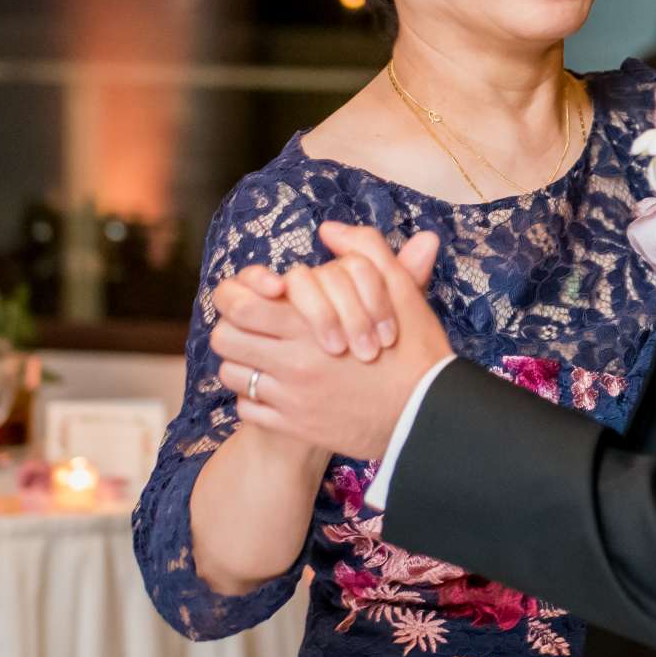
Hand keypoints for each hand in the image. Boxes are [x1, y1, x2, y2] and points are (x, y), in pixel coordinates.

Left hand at [209, 226, 450, 462]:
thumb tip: (330, 229)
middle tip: (255, 324)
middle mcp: (291, 363)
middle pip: (226, 339)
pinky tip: (279, 388)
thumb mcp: (400, 290)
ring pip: (232, 376)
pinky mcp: (294, 427)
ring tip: (266, 356)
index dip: (237, 295)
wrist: (429, 418)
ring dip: (244, 362)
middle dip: (235, 327)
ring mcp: (289, 399)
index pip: (238, 306)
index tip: (259, 295)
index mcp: (310, 326)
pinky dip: (255, 398)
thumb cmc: (416, 352)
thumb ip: (366, 250)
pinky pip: (248, 409)